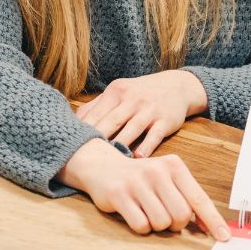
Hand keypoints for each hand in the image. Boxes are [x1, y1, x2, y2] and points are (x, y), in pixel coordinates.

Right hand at [60, 139, 230, 240]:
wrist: (103, 167)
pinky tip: (135, 214)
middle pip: (180, 215)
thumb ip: (187, 199)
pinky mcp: (119, 195)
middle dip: (175, 224)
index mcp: (174, 166)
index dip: (213, 220)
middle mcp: (157, 172)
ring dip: (156, 226)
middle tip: (165, 217)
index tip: (224, 237)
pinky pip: (141, 225)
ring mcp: (137, 183)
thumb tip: (208, 227)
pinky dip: (141, 227)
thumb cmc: (142, 179)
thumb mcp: (167, 180)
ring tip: (147, 211)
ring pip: (161, 222)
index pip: (199, 199)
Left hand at [75, 72, 207, 156]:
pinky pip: (154, 135)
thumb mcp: (119, 92)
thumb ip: (97, 105)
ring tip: (108, 163)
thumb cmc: (141, 93)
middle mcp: (132, 99)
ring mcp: (150, 109)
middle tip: (85, 158)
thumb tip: (73, 121)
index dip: (84, 130)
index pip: (96, 113)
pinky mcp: (165, 120)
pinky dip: (146, 147)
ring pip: (132, 129)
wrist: (177, 86)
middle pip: (111, 122)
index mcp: (116, 92)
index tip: (73, 146)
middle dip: (98, 139)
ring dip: (120, 145)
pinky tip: (137, 159)